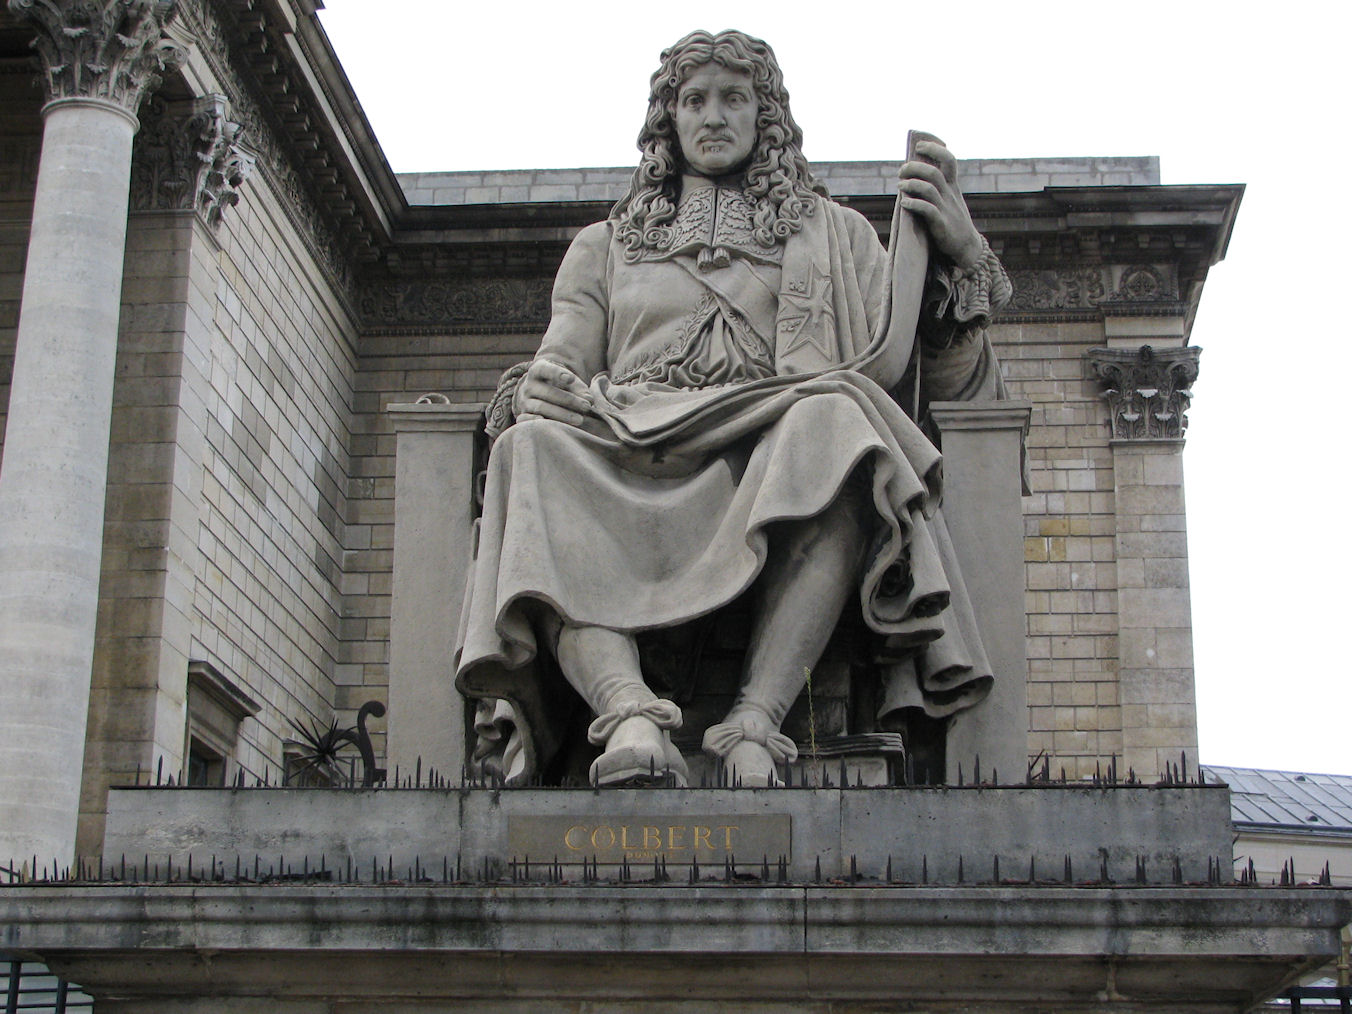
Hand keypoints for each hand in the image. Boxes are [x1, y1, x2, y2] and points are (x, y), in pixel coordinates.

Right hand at [513, 357, 592, 426]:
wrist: (540, 394)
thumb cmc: (559, 386)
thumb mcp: (569, 383)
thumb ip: (579, 389)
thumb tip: (589, 400)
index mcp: (537, 371)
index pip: (544, 369)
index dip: (556, 373)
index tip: (570, 379)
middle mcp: (528, 386)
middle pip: (548, 392)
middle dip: (568, 400)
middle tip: (585, 407)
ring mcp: (524, 401)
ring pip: (540, 407)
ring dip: (561, 414)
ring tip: (579, 420)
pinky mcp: (523, 415)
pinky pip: (526, 420)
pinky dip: (536, 422)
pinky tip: (551, 426)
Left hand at [898, 138, 983, 269]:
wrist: (966, 247)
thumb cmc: (952, 221)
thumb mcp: (949, 200)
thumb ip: (937, 187)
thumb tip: (914, 173)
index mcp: (953, 186)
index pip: (949, 160)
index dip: (935, 149)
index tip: (919, 145)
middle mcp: (950, 195)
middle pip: (934, 172)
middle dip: (915, 167)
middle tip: (901, 170)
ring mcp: (946, 209)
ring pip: (929, 189)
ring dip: (911, 185)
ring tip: (900, 185)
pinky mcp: (942, 225)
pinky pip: (927, 210)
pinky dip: (914, 204)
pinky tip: (904, 203)